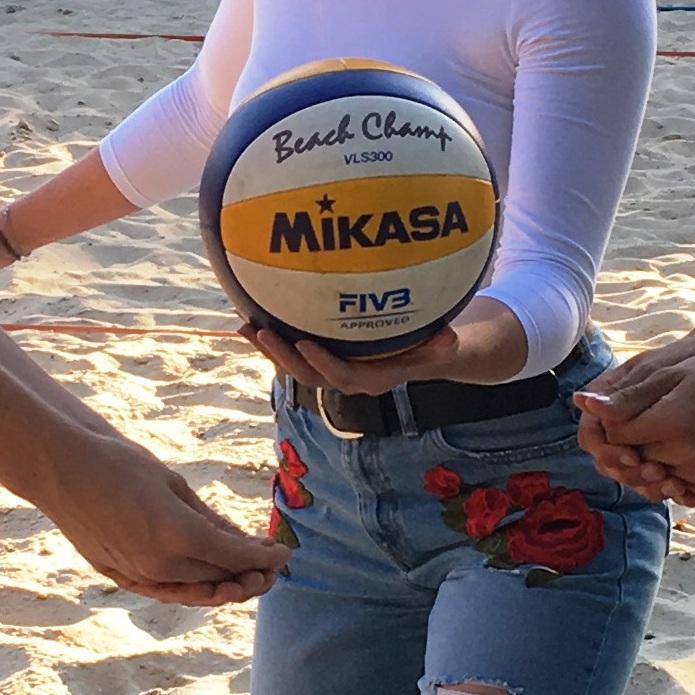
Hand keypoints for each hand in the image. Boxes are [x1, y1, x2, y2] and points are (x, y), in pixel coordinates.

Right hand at [36, 435, 289, 606]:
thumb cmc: (119, 464)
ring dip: (222, 587)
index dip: (264, 557)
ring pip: (192, 590)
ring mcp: (137, 574)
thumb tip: (241, 541)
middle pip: (218, 577)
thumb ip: (210, 519)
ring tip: (246, 580)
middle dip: (249, 575)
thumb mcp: (174, 485)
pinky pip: (164, 590)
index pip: (234, 555)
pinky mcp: (119, 575)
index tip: (285, 553)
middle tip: (272, 568)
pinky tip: (208, 582)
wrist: (61, 469)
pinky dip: (190, 588)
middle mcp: (159, 563)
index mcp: (177, 534)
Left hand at [243, 323, 465, 396]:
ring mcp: (331, 368)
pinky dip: (272, 339)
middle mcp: (346, 378)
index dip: (322, 363)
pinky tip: (251, 316)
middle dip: (284, 355)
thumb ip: (443, 345)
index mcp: (371, 378)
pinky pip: (293, 351)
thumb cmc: (432, 347)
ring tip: (246, 326)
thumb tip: (448, 337)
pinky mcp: (322, 357)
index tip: (304, 343)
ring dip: (269, 349)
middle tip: (263, 331)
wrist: (423, 354)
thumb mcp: (444, 346)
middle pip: (308, 374)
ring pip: (294, 365)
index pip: (342, 376)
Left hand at [573, 333, 694, 504]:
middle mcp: (685, 451)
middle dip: (633, 447)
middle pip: (635, 460)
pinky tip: (683, 452)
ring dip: (653, 463)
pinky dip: (675, 474)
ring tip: (668, 439)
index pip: (619, 437)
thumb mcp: (670, 375)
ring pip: (655, 477)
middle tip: (652, 426)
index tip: (629, 414)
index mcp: (670, 421)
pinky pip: (680, 486)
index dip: (617, 427)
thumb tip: (582, 403)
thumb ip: (627, 396)